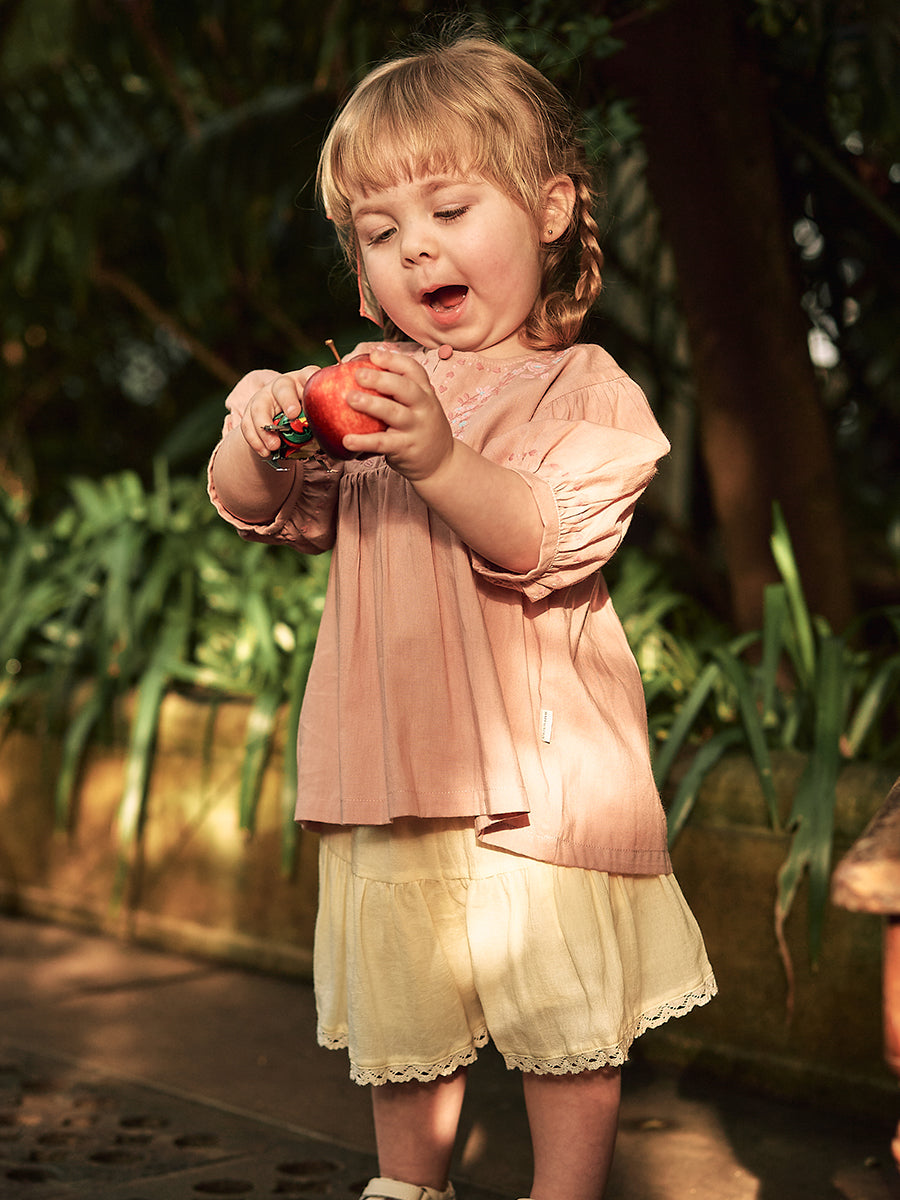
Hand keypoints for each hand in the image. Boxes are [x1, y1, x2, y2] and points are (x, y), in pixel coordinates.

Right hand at [230, 367, 318, 459]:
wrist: (289, 426)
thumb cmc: (309, 421)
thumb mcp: (317, 420)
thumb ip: (321, 423)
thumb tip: (328, 437)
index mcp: (305, 383)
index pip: (309, 375)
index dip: (310, 381)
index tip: (313, 397)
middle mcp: (284, 385)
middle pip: (282, 387)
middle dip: (287, 400)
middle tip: (293, 415)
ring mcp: (266, 396)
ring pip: (259, 406)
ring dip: (265, 428)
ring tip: (274, 446)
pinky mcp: (252, 410)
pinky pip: (247, 423)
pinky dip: (255, 440)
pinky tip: (264, 452)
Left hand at [341, 347, 453, 481]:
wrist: (442, 463)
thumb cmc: (422, 429)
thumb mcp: (421, 407)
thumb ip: (400, 392)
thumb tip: (363, 373)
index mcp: (425, 393)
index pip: (413, 370)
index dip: (393, 360)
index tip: (373, 355)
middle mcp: (423, 408)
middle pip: (405, 388)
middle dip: (381, 379)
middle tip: (358, 374)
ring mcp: (416, 428)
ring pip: (395, 413)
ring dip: (372, 404)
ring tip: (351, 399)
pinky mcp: (406, 448)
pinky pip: (383, 443)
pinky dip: (364, 441)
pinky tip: (347, 440)